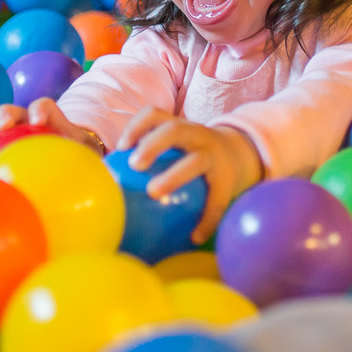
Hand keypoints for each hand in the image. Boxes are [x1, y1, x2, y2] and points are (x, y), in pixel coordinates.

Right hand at [0, 98, 103, 160]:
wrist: (72, 163)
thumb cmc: (79, 157)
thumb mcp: (87, 155)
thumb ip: (91, 159)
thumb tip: (113, 179)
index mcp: (51, 123)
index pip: (43, 108)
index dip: (40, 111)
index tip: (39, 121)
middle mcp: (27, 126)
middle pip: (13, 113)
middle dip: (5, 116)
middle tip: (3, 126)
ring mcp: (12, 138)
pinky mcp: (3, 152)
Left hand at [118, 107, 262, 243]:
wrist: (241, 154)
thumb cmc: (193, 153)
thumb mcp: (178, 145)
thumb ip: (153, 156)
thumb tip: (111, 183)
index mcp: (179, 127)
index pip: (155, 115)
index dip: (137, 126)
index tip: (122, 147)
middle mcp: (197, 135)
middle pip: (174, 129)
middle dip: (152, 144)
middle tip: (134, 165)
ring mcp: (214, 155)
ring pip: (195, 161)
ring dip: (173, 176)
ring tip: (153, 193)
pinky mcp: (229, 178)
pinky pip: (218, 200)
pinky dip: (207, 219)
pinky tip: (195, 237)